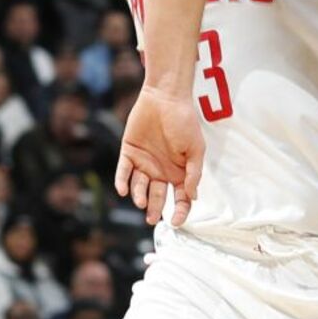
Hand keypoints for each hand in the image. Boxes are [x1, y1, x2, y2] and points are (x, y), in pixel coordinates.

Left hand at [115, 86, 203, 226]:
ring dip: (139, 195)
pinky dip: (122, 181)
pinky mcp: (129, 152)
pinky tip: (123, 190)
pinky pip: (123, 171)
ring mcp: (144, 162)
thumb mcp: (196, 148)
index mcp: (179, 172)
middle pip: (157, 196)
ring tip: (139, 200)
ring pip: (139, 186)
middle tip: (151, 219)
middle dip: (154, 209)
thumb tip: (192, 196)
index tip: (175, 221)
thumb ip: (193, 172)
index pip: (180, 198)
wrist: (166, 97)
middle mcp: (161, 170)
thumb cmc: (185, 121)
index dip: (179, 211)